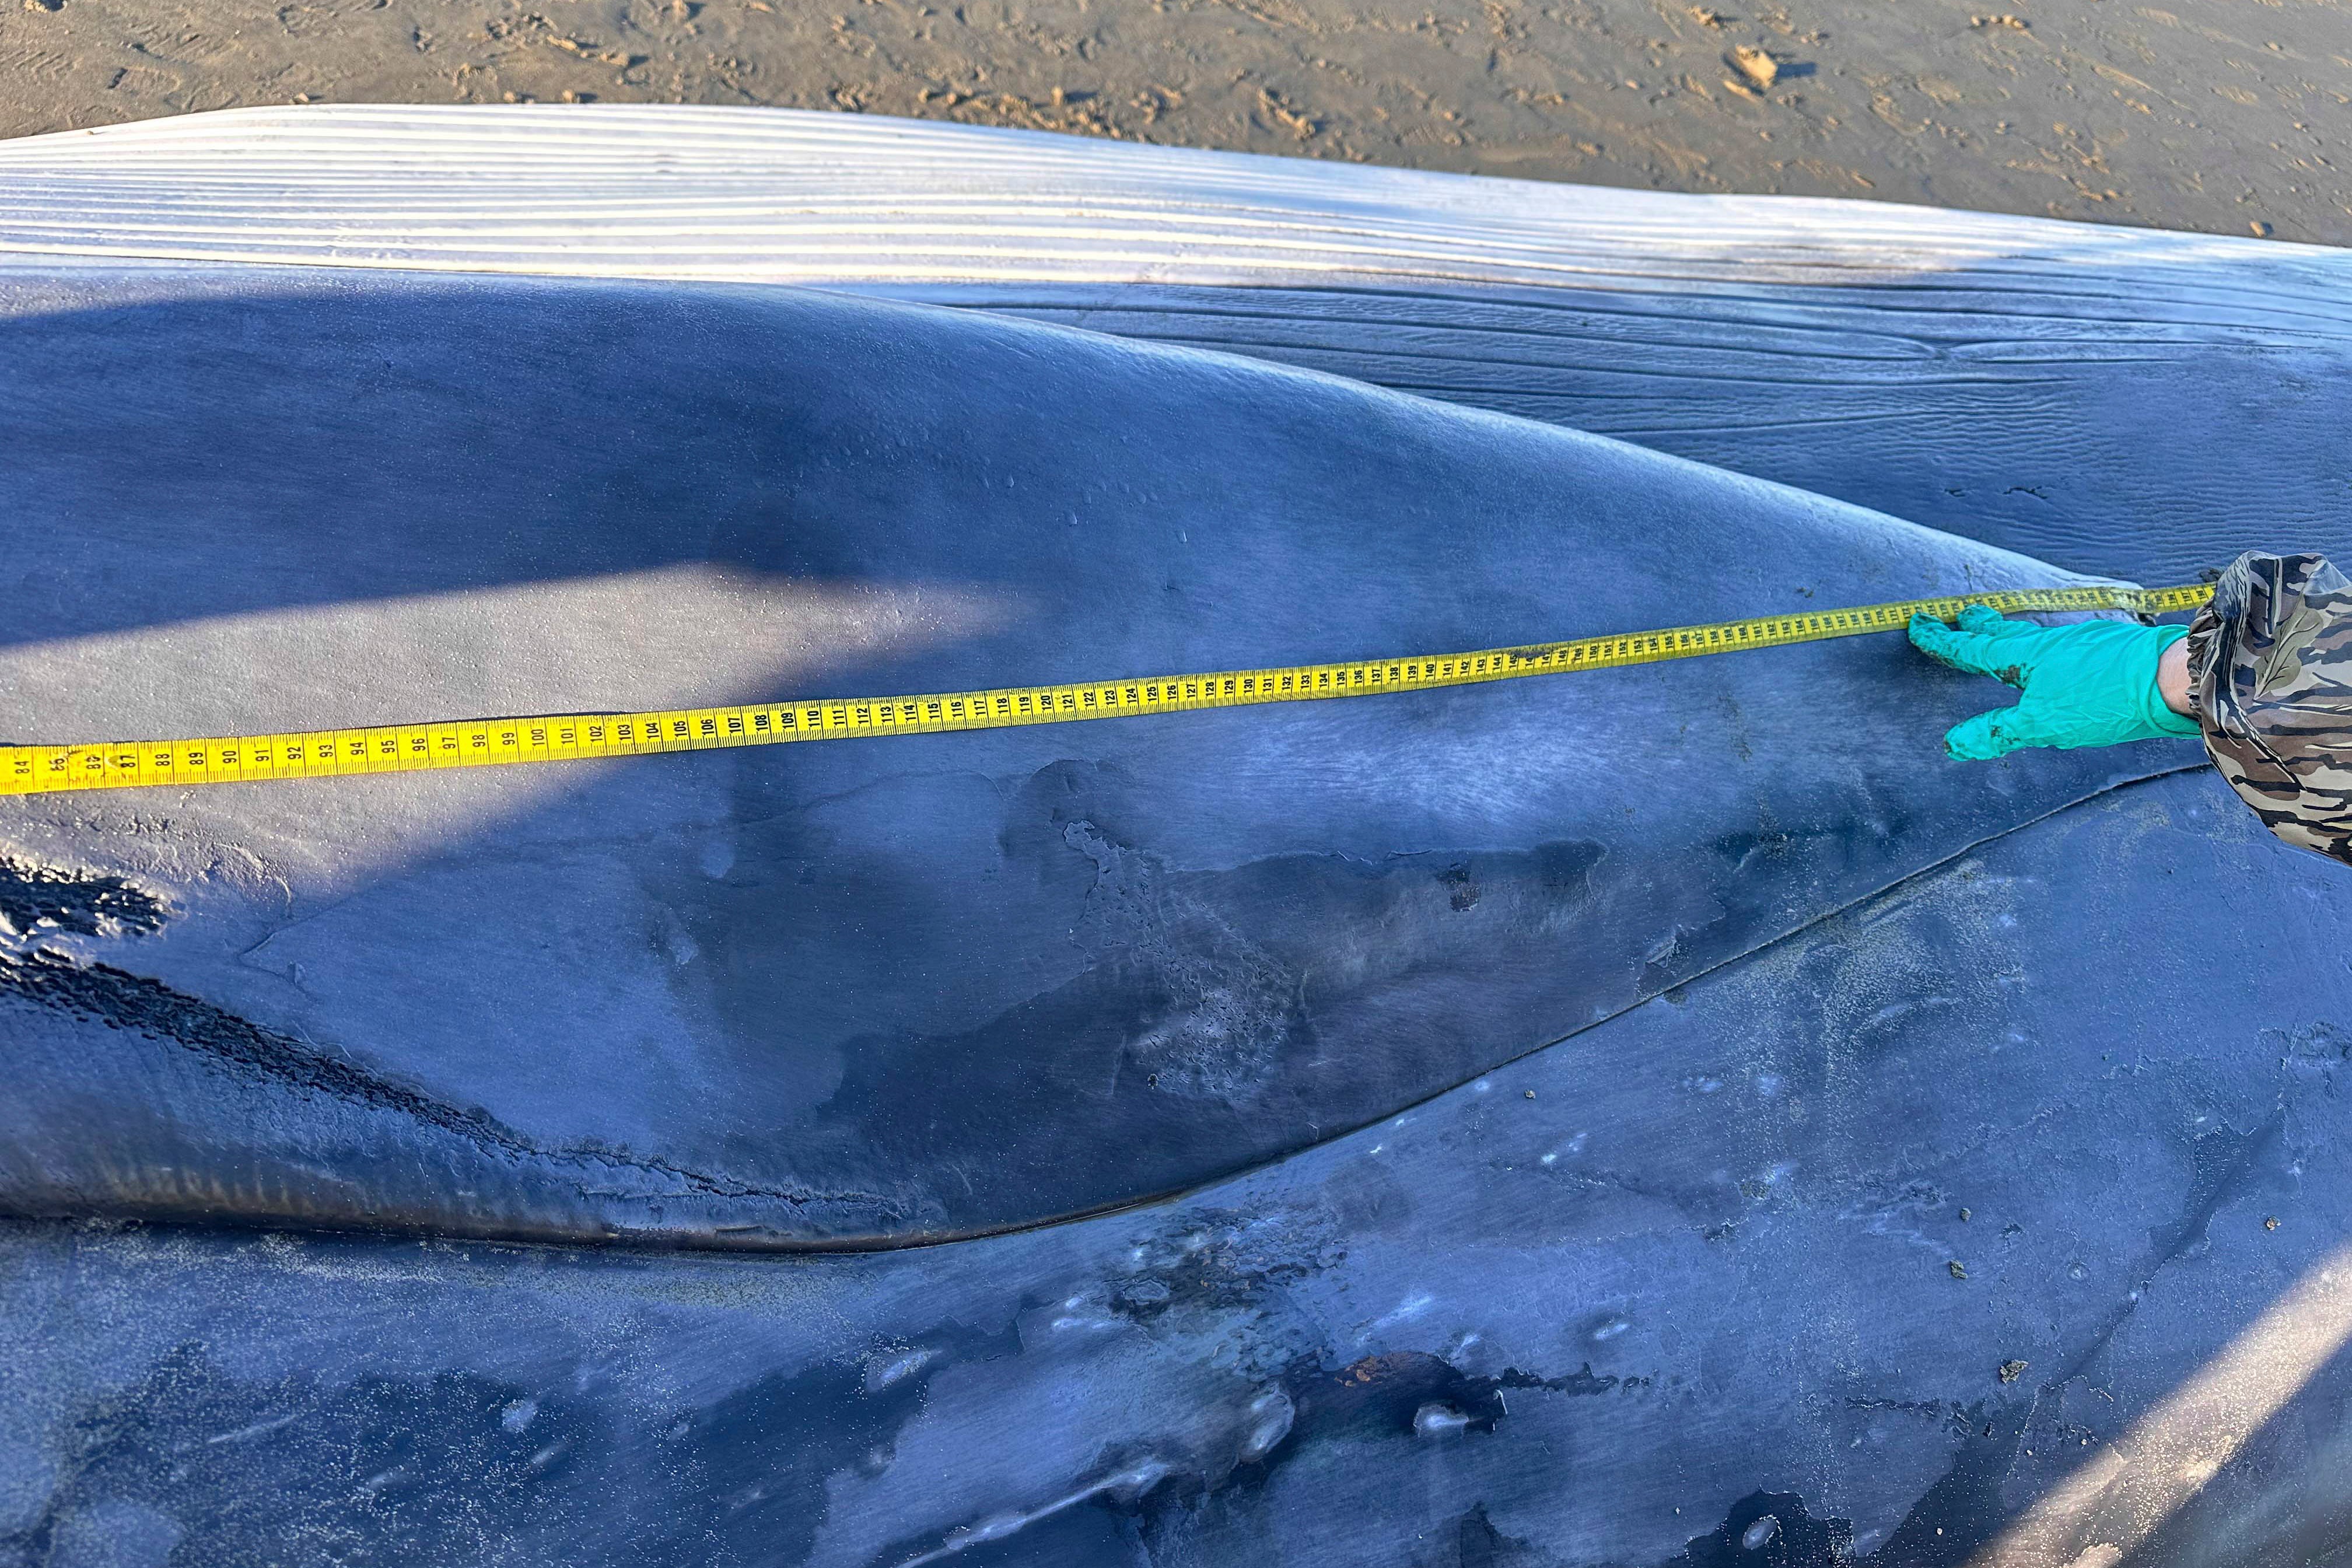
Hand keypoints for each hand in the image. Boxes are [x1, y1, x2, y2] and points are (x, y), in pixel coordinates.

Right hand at [1906, 606, 2202, 759]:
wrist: (2174, 678)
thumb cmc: (2106, 700)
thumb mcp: (2044, 723)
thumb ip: (1999, 731)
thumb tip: (1953, 743)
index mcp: (2027, 656)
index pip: (1974, 648)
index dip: (1944, 641)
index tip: (1919, 625)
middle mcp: (2052, 642)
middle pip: (2006, 632)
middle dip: (1980, 626)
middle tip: (1962, 615)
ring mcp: (2083, 640)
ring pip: (2037, 637)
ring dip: (2016, 637)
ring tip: (2007, 640)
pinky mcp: (2110, 647)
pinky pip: (2065, 645)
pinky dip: (2049, 649)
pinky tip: (2062, 659)